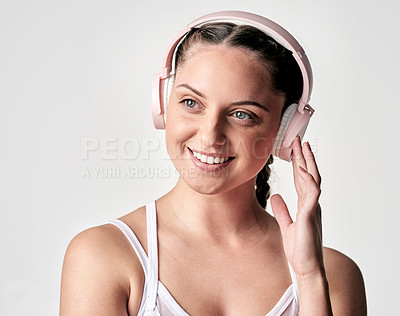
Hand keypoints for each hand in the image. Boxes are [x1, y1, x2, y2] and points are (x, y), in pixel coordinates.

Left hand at [271, 136, 323, 276]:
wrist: (305, 267)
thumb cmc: (298, 248)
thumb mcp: (286, 224)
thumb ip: (282, 210)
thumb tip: (275, 196)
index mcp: (305, 204)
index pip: (301, 179)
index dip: (298, 163)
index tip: (294, 149)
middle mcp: (311, 203)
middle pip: (308, 174)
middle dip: (304, 156)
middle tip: (299, 140)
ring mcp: (312, 208)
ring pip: (312, 179)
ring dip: (308, 162)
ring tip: (302, 146)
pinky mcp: (310, 215)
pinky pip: (311, 194)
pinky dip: (307, 180)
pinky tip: (301, 170)